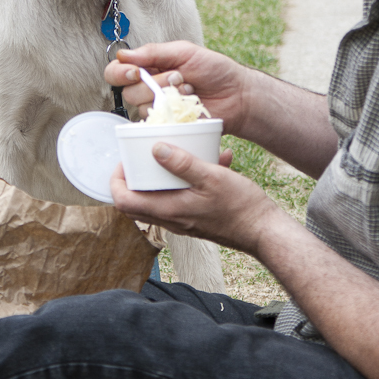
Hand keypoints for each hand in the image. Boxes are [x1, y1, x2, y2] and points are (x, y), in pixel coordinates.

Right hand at [104, 41, 249, 134]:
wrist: (237, 94)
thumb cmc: (214, 69)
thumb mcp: (184, 51)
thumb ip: (153, 52)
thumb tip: (123, 55)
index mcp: (149, 68)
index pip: (116, 72)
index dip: (119, 73)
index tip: (136, 72)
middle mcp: (149, 89)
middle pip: (128, 93)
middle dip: (155, 84)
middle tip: (179, 77)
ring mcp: (158, 110)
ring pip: (143, 109)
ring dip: (167, 98)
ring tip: (189, 91)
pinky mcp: (169, 128)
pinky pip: (158, 126)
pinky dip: (174, 115)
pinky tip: (190, 108)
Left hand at [111, 142, 274, 254]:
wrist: (263, 230)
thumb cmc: (241, 206)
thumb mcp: (213, 177)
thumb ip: (183, 164)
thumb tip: (155, 149)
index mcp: (169, 210)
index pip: (123, 201)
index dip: (116, 181)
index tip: (125, 160)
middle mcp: (171, 219)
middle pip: (134, 203)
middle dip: (131, 179)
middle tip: (140, 157)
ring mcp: (182, 221)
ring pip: (153, 202)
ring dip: (155, 180)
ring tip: (169, 156)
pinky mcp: (194, 219)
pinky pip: (175, 200)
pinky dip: (179, 183)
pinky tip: (205, 162)